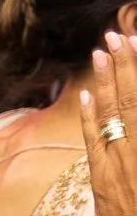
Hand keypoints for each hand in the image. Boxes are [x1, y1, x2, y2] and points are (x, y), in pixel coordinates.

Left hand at [83, 32, 136, 215]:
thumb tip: (134, 117)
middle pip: (135, 99)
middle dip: (127, 65)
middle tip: (117, 36)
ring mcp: (123, 163)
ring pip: (114, 113)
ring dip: (106, 80)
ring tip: (101, 52)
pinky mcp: (102, 179)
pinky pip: (94, 140)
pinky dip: (89, 114)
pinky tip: (83, 92)